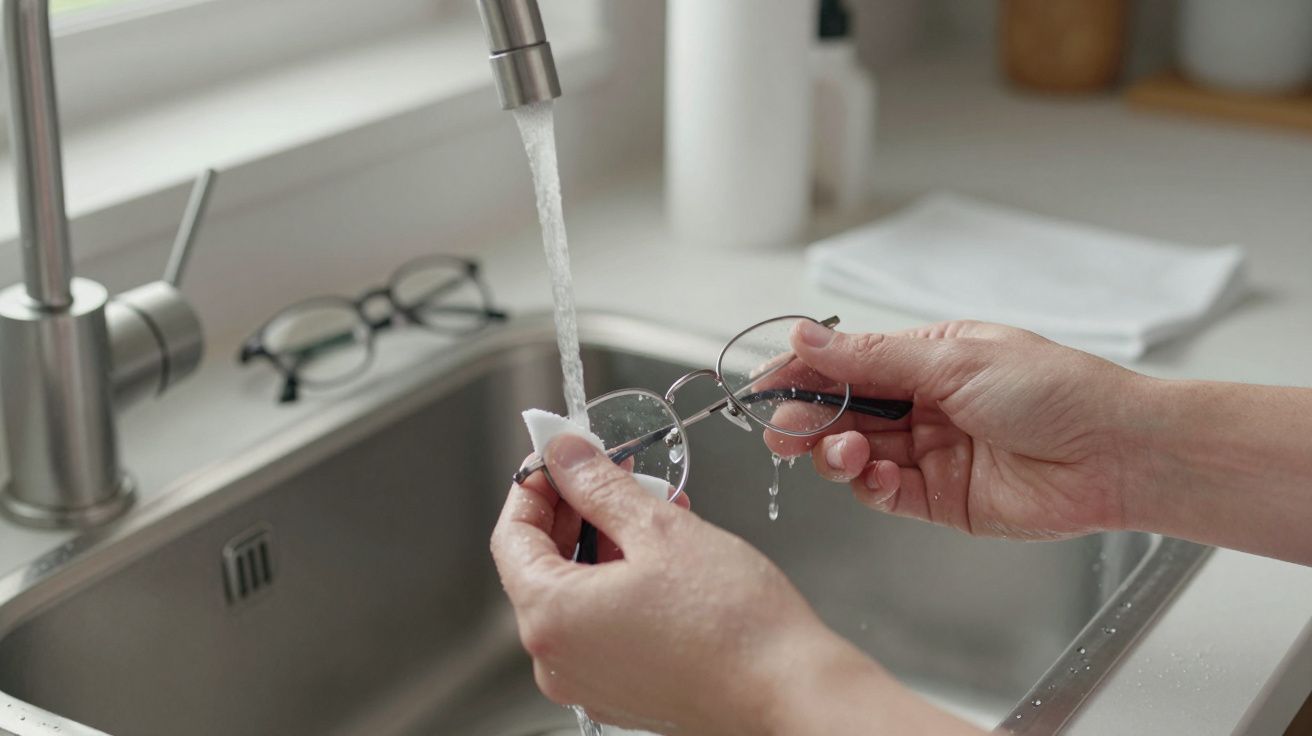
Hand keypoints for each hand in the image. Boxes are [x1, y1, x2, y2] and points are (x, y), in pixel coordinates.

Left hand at [490, 434, 976, 734]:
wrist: (789, 690)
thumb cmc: (733, 624)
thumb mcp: (659, 528)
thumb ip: (600, 485)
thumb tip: (566, 455)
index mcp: (551, 619)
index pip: (511, 536)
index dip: (534, 485)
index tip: (558, 456)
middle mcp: (557, 660)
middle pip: (542, 565)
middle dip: (576, 510)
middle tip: (610, 470)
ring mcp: (589, 681)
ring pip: (578, 593)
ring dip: (606, 543)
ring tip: (653, 507)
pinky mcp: (623, 691)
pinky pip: (603, 624)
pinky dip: (622, 583)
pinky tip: (663, 554)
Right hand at [767, 320, 1149, 539]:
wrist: (1115, 454)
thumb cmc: (1053, 391)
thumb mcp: (953, 361)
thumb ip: (870, 359)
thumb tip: (805, 338)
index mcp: (926, 359)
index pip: (845, 364)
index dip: (801, 374)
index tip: (764, 386)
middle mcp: (923, 405)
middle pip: (842, 412)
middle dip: (808, 420)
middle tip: (784, 430)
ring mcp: (930, 453)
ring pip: (855, 454)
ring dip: (839, 452)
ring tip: (850, 451)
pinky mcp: (940, 499)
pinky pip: (885, 494)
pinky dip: (872, 486)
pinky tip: (881, 476)